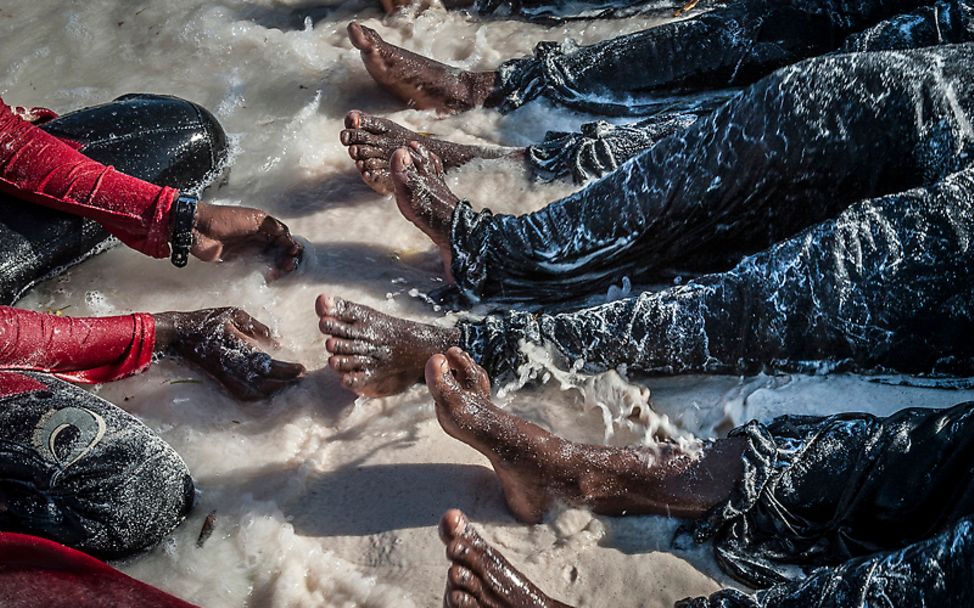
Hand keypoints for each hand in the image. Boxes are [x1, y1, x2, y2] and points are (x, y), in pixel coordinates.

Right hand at [154, 308, 304, 400]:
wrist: (181, 334)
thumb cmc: (209, 320)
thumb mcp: (234, 314)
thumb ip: (257, 328)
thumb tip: (279, 342)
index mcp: (237, 347)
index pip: (267, 364)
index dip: (286, 370)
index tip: (301, 369)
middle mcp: (233, 365)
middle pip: (264, 381)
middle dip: (286, 381)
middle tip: (302, 377)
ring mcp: (227, 375)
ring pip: (255, 391)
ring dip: (275, 390)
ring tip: (291, 384)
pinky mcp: (222, 380)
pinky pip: (243, 394)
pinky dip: (259, 395)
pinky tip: (270, 391)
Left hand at [191, 202, 302, 276]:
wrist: (198, 229)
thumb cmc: (227, 219)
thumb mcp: (256, 219)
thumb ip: (276, 228)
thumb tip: (292, 241)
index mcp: (263, 226)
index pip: (284, 238)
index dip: (291, 247)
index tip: (294, 254)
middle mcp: (257, 238)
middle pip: (278, 251)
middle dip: (285, 259)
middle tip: (287, 266)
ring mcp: (247, 250)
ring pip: (268, 261)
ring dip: (275, 267)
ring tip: (276, 273)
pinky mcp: (237, 261)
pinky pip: (254, 268)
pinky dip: (262, 273)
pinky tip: (266, 276)